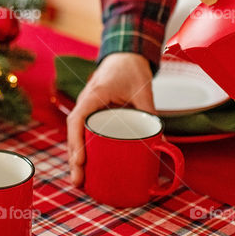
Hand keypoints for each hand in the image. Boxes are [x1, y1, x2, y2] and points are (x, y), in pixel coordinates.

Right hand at [66, 52, 154, 185]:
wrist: (125, 54)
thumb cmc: (131, 68)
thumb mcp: (143, 90)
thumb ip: (151, 114)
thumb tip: (162, 143)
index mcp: (94, 95)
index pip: (77, 120)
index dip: (76, 142)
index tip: (80, 160)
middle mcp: (86, 102)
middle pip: (73, 134)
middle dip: (73, 159)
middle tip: (78, 181)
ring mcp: (87, 108)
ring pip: (75, 135)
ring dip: (75, 157)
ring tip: (79, 181)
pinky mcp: (92, 113)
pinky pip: (82, 132)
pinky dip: (81, 149)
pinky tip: (84, 166)